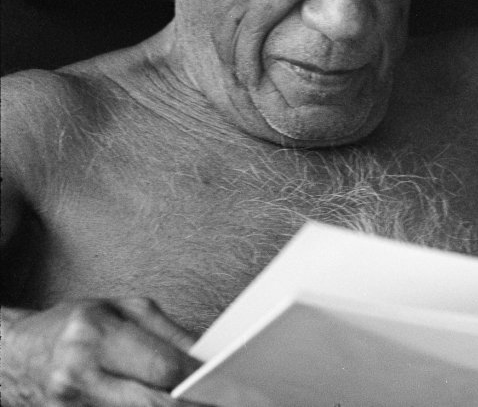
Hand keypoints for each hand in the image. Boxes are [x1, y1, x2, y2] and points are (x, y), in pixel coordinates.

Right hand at [2, 297, 209, 405]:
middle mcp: (80, 374)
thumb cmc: (71, 324)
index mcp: (94, 333)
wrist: (16, 354)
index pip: (160, 367)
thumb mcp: (120, 309)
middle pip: (153, 403)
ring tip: (199, 404)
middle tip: (223, 402)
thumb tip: (205, 355)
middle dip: (191, 405)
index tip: (227, 383)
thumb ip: (166, 332)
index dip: (198, 379)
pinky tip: (166, 406)